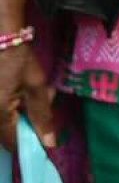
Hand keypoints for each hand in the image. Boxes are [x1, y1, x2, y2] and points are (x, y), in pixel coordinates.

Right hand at [0, 38, 55, 155]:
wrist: (1, 38)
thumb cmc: (18, 60)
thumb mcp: (36, 87)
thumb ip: (42, 117)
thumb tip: (49, 144)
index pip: (12, 143)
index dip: (30, 142)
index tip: (43, 131)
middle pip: (8, 131)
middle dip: (28, 120)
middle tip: (43, 97)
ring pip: (6, 119)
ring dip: (22, 110)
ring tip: (36, 90)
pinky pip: (2, 109)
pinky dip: (13, 103)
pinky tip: (21, 88)